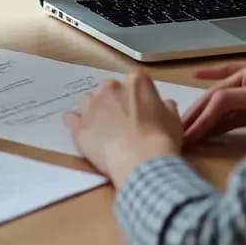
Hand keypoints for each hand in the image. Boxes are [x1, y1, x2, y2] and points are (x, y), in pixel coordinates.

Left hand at [63, 72, 182, 186]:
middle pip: (110, 89)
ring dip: (96, 111)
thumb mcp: (174, 121)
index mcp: (136, 82)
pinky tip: (84, 132)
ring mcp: (93, 105)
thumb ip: (166, 107)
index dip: (138, 96)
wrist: (142, 163)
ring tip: (104, 130)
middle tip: (123, 122)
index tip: (141, 110)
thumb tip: (165, 104)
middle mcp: (111, 88)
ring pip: (90, 101)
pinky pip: (71, 118)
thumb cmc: (162, 140)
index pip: (135, 81)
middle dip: (115, 102)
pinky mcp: (80, 125)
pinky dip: (76, 123)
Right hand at [181, 58, 245, 145]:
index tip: (188, 129)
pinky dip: (221, 123)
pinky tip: (206, 125)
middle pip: (220, 97)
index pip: (222, 94)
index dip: (204, 112)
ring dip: (207, 120)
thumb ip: (234, 100)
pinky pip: (238, 118)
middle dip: (200, 113)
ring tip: (188, 132)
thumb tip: (209, 108)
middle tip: (180, 129)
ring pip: (226, 110)